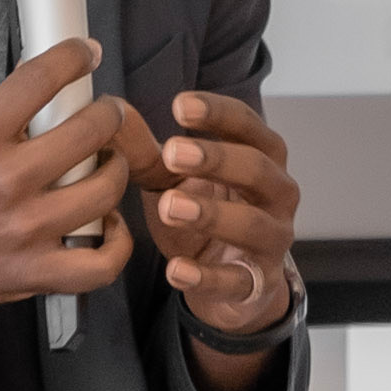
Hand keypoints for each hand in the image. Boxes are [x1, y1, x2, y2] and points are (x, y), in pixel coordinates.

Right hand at [0, 38, 133, 366]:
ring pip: (104, 191)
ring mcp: (25, 232)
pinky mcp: (34, 274)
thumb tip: (35, 101)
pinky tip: (110, 224)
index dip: (74, 56)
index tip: (86, 53)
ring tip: (107, 163)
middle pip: (88, 131)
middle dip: (107, 113)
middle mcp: (6, 181)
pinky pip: (99, 264)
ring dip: (115, 169)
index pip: (40, 79)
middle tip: (104, 113)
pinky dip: (117, 244)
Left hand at [113, 88, 298, 336]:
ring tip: (169, 206)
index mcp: (262, 156)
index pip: (248, 125)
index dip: (218, 112)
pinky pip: (236, 281)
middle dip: (215, 158)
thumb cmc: (204, 211)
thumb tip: (113, 117)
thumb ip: (150, 152)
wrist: (230, 282)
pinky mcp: (258, 284)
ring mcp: (273, 240)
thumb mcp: (176, 179)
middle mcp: (277, 194)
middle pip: (257, 168)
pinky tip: (175, 269)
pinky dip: (206, 277)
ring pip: (253, 225)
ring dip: (211, 213)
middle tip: (171, 153)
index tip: (179, 106)